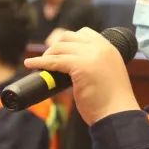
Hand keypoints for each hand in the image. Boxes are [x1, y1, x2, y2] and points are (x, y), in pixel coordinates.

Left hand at [24, 27, 138, 124]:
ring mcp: (91, 55)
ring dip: (47, 55)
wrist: (118, 115)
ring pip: (60, 48)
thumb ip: (95, 64)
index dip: (69, 40)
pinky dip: (40, 62)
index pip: (85, 33)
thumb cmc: (112, 101)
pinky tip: (30, 64)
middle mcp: (101, 48)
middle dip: (55, 46)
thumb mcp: (107, 74)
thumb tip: (71, 64)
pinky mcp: (80, 66)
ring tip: (41, 65)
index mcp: (109, 48)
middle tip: (49, 59)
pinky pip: (54, 61)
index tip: (60, 51)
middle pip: (69, 37)